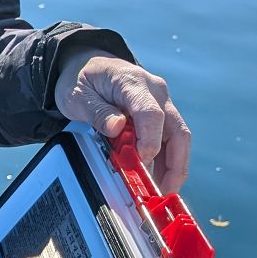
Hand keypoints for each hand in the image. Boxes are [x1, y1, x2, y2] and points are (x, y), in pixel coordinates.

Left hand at [54, 49, 191, 194]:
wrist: (86, 66)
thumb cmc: (81, 80)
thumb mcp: (78, 96)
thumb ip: (97, 112)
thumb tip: (117, 128)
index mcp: (133, 82)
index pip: (151, 113)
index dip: (150, 140)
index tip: (141, 161)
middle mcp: (155, 92)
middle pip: (177, 130)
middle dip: (175, 164)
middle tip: (163, 191)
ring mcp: (160, 103)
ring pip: (178, 138)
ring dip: (172, 167)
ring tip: (159, 192)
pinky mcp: (159, 114)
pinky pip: (169, 140)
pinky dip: (165, 161)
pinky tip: (156, 180)